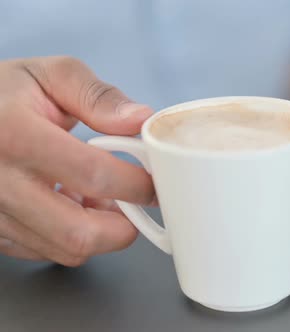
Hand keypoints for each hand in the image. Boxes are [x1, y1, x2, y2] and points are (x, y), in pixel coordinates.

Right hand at [0, 56, 154, 265]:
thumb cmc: (3, 93)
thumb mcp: (50, 75)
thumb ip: (99, 97)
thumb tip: (141, 120)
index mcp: (14, 132)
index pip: (92, 174)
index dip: (136, 184)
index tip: (154, 182)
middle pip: (78, 232)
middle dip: (123, 227)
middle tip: (136, 204)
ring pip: (63, 249)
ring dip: (99, 232)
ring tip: (103, 199)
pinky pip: (44, 251)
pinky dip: (71, 236)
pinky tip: (74, 206)